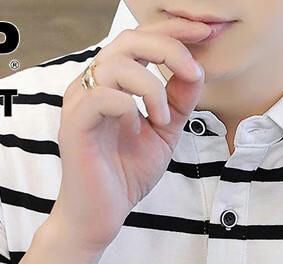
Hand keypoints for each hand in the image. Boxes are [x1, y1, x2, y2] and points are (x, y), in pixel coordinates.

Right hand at [49, 16, 212, 252]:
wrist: (100, 215)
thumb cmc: (124, 174)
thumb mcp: (164, 133)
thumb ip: (179, 102)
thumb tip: (197, 70)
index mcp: (114, 82)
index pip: (142, 39)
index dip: (174, 30)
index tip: (207, 31)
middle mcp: (94, 85)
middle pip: (129, 39)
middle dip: (168, 47)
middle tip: (193, 71)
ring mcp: (81, 102)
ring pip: (116, 64)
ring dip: (151, 87)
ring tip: (164, 119)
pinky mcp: (75, 124)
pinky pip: (102, 96)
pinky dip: (129, 107)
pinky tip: (139, 128)